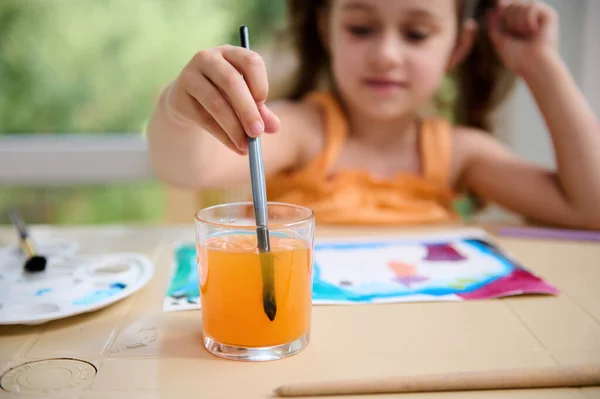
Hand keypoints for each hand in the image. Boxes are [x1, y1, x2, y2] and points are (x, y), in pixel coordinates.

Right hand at [166, 45, 280, 153]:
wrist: (187, 99)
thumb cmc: (223, 95)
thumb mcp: (244, 99)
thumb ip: (261, 111)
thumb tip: (275, 127)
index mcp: (231, 53)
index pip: (251, 61)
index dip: (260, 84)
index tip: (263, 104)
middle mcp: (209, 58)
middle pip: (232, 82)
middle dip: (248, 110)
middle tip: (258, 133)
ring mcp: (191, 74)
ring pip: (216, 102)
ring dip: (234, 127)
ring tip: (246, 145)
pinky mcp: (180, 95)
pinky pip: (204, 118)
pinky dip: (223, 136)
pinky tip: (236, 147)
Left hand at [487, 0, 558, 75]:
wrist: (533, 65)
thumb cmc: (517, 58)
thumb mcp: (500, 41)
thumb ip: (494, 26)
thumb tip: (491, 10)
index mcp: (520, 25)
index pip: (508, 7)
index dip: (503, 7)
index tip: (500, 11)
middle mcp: (531, 19)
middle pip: (513, 4)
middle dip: (510, 20)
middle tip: (518, 35)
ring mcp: (540, 16)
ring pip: (521, 5)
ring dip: (518, 23)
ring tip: (526, 35)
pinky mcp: (550, 15)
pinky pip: (532, 7)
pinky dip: (528, 20)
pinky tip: (535, 31)